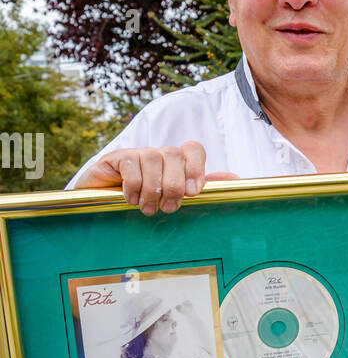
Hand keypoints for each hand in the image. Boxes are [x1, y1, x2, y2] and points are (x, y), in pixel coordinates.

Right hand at [75, 141, 237, 215]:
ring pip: (153, 159)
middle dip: (174, 185)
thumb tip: (234, 179)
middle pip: (174, 155)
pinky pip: (131, 164)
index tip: (194, 192)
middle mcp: (158, 153)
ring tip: (148, 209)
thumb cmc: (143, 200)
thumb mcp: (173, 195)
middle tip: (168, 208)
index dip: (197, 167)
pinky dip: (133, 185)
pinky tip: (130, 199)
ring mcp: (137, 153)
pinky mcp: (117, 157)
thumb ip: (200, 185)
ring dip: (152, 189)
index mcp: (175, 161)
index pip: (193, 149)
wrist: (102, 201)